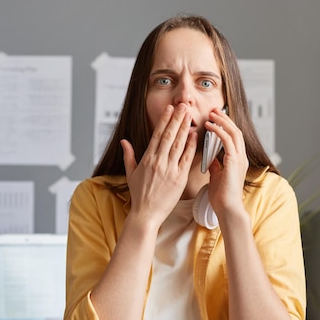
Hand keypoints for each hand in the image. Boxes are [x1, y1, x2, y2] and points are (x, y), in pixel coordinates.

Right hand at [121, 104, 197, 226]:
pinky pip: (186, 158)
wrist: (146, 214)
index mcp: (147, 159)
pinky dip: (190, 146)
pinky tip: (195, 135)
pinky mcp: (179, 178)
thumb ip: (128, 156)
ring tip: (189, 114)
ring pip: (178, 144)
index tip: (169, 109)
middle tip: (183, 105)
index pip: (157, 135)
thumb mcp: (130, 174)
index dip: (164, 120)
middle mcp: (158, 162)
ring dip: (184, 128)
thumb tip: (124, 141)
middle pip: (169, 135)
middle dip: (177, 119)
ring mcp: (169, 169)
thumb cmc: (139, 195)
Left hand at [205, 108, 248, 215]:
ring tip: (211, 114)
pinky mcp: (234, 162)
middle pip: (235, 131)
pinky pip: (228, 141)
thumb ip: (215, 166)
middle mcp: (241, 158)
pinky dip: (219, 131)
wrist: (227, 210)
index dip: (225, 126)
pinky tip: (210, 126)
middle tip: (213, 110)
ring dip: (222, 121)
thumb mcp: (216, 177)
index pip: (233, 137)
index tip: (214, 118)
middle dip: (224, 119)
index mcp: (237, 161)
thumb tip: (210, 158)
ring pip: (234, 132)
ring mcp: (239, 159)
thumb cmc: (221, 198)